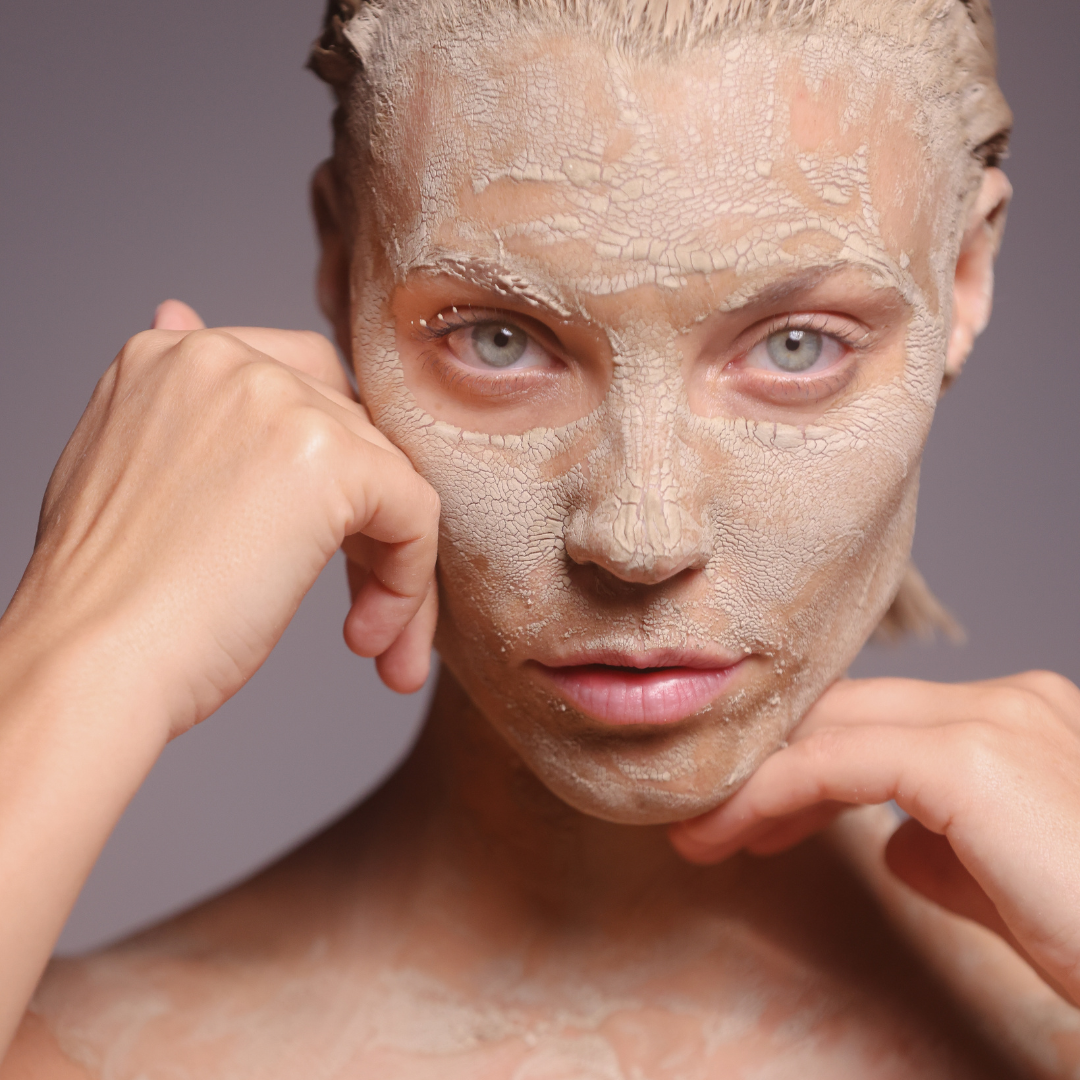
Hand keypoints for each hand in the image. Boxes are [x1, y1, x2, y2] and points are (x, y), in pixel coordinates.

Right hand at [3, 300, 439, 740]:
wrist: (91, 664)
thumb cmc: (109, 598)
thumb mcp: (124, 467)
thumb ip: (177, 402)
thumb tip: (182, 312)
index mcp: (174, 357)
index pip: (300, 390)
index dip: (325, 477)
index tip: (305, 551)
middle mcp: (229, 360)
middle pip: (354, 434)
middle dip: (364, 527)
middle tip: (358, 608)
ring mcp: (281, 402)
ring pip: (392, 478)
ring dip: (393, 568)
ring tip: (369, 640)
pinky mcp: (331, 460)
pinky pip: (417, 512)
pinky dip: (409, 581)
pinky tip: (369, 636)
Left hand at [669, 671, 1079, 1003]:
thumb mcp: (1010, 888)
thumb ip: (949, 851)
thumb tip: (893, 843)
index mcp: (1022, 718)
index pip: (881, 718)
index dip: (807, 760)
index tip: (754, 813)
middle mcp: (1009, 700)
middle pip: (846, 712)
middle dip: (771, 765)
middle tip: (712, 821)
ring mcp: (993, 719)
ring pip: (831, 728)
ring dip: (757, 781)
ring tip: (707, 833)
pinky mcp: (968, 760)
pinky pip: (834, 765)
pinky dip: (771, 795)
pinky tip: (735, 834)